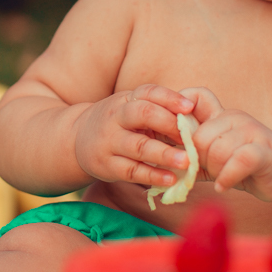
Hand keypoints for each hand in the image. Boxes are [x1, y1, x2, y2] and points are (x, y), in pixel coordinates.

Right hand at [74, 84, 195, 187]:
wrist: (75, 139)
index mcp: (127, 99)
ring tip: (187, 161)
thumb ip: (158, 110)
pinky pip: (132, 170)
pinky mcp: (106, 165)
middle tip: (191, 137)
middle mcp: (116, 117)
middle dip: (169, 124)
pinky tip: (170, 179)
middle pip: (142, 114)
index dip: (169, 98)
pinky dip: (152, 175)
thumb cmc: (117, 123)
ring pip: (139, 146)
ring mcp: (109, 141)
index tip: (189, 107)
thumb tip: (196, 116)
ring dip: (164, 154)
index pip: (148, 92)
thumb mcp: (130, 108)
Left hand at [181, 87, 271, 201]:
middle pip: (199, 137)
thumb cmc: (243, 165)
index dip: (179, 110)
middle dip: (199, 159)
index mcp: (220, 115)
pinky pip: (238, 161)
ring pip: (217, 151)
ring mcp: (252, 132)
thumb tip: (158, 159)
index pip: (196, 96)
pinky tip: (223, 186)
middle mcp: (235, 117)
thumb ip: (191, 152)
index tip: (172, 135)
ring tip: (221, 178)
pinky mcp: (265, 151)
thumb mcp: (214, 155)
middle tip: (209, 170)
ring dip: (215, 171)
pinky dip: (227, 178)